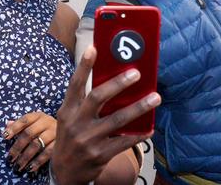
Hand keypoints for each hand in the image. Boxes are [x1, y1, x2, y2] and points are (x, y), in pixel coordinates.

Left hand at [4, 112, 55, 172]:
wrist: (67, 129)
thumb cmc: (44, 127)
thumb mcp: (33, 123)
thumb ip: (19, 124)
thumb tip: (7, 124)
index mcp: (38, 116)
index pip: (25, 120)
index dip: (14, 128)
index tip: (5, 137)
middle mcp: (47, 122)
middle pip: (29, 133)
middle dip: (18, 147)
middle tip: (10, 158)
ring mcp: (54, 132)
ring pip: (37, 144)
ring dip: (26, 156)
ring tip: (18, 165)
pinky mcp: (60, 143)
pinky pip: (47, 153)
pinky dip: (38, 161)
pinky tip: (30, 168)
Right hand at [50, 46, 160, 184]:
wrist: (64, 172)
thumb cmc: (71, 138)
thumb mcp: (69, 119)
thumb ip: (84, 103)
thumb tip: (112, 81)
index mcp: (67, 111)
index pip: (75, 85)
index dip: (84, 66)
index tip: (94, 49)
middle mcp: (75, 124)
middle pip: (97, 98)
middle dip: (118, 84)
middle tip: (136, 73)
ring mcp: (88, 140)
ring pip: (117, 120)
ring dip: (138, 107)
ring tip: (155, 97)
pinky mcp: (99, 155)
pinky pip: (123, 142)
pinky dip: (138, 134)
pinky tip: (150, 127)